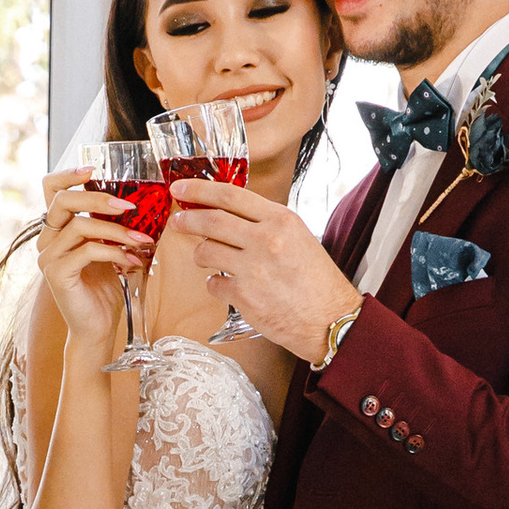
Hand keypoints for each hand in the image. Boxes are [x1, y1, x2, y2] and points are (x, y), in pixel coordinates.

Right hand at [36, 165, 142, 354]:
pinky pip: (87, 250)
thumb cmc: (105, 288)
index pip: (50, 189)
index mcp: (57, 229)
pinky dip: (114, 252)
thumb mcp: (110, 249)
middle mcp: (47, 240)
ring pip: (81, 225)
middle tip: (129, 207)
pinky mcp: (56, 273)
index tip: (94, 169)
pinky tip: (132, 261)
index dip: (68, 174)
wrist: (97, 328)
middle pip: (62, 200)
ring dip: (117, 231)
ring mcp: (48, 256)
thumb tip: (140, 203)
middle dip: (98, 197)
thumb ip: (113, 226)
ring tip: (142, 241)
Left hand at [166, 176, 360, 364]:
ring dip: (201, 254)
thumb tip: (229, 216)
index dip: (200, 189)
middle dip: (188, 220)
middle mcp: (266, 240)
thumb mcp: (298, 238)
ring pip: (206, 252)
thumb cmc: (317, 281)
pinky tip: (226, 285)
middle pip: (211, 221)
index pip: (231, 196)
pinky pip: (213, 284)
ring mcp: (253, 269)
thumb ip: (266, 224)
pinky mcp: (244, 296)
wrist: (330, 320)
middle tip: (177, 221)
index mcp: (281, 220)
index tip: (181, 188)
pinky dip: (215, 284)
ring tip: (207, 258)